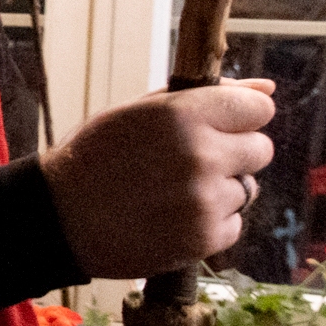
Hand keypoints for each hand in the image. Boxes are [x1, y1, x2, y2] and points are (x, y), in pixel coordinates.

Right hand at [41, 80, 276, 278]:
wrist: (57, 219)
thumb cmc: (95, 158)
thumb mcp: (138, 113)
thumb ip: (205, 96)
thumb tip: (267, 87)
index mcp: (182, 115)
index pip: (259, 108)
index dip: (239, 117)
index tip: (216, 128)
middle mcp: (200, 155)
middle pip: (261, 149)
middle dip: (232, 155)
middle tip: (187, 165)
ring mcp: (203, 200)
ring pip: (247, 189)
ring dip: (218, 191)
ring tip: (171, 195)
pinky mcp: (202, 238)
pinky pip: (233, 224)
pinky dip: (209, 224)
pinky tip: (170, 219)